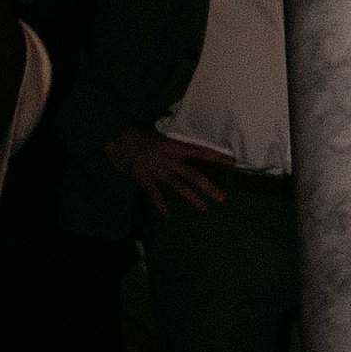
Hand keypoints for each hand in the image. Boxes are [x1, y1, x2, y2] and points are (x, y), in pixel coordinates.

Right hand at [104, 124, 229, 214]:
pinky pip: (155, 194)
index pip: (200, 151)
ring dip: (192, 198)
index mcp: (174, 147)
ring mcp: (157, 170)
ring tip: (204, 208)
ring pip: (179, 186)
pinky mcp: (144, 178)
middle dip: (209, 187)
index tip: (232, 162)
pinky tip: (167, 215)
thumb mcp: (160, 137)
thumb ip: (173, 147)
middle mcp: (169, 159)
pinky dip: (161, 205)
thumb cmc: (139, 136)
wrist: (117, 137)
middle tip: (222, 197)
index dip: (216, 157)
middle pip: (193, 175)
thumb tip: (187, 152)